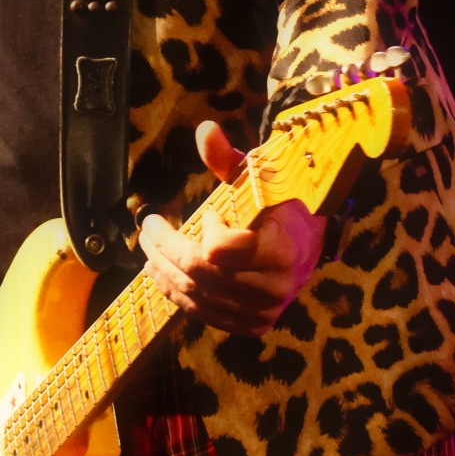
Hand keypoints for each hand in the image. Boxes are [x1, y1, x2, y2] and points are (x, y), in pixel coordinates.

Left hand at [139, 121, 325, 335]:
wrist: (307, 246)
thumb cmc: (279, 205)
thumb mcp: (257, 178)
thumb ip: (228, 159)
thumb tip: (204, 129)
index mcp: (280, 250)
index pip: (221, 250)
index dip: (207, 230)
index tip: (209, 212)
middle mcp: (273, 288)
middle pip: (200, 273)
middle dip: (165, 249)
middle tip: (147, 228)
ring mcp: (262, 312)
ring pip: (195, 296)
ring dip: (163, 271)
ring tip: (147, 250)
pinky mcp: (251, 326)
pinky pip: (202, 313)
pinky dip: (176, 293)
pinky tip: (160, 273)